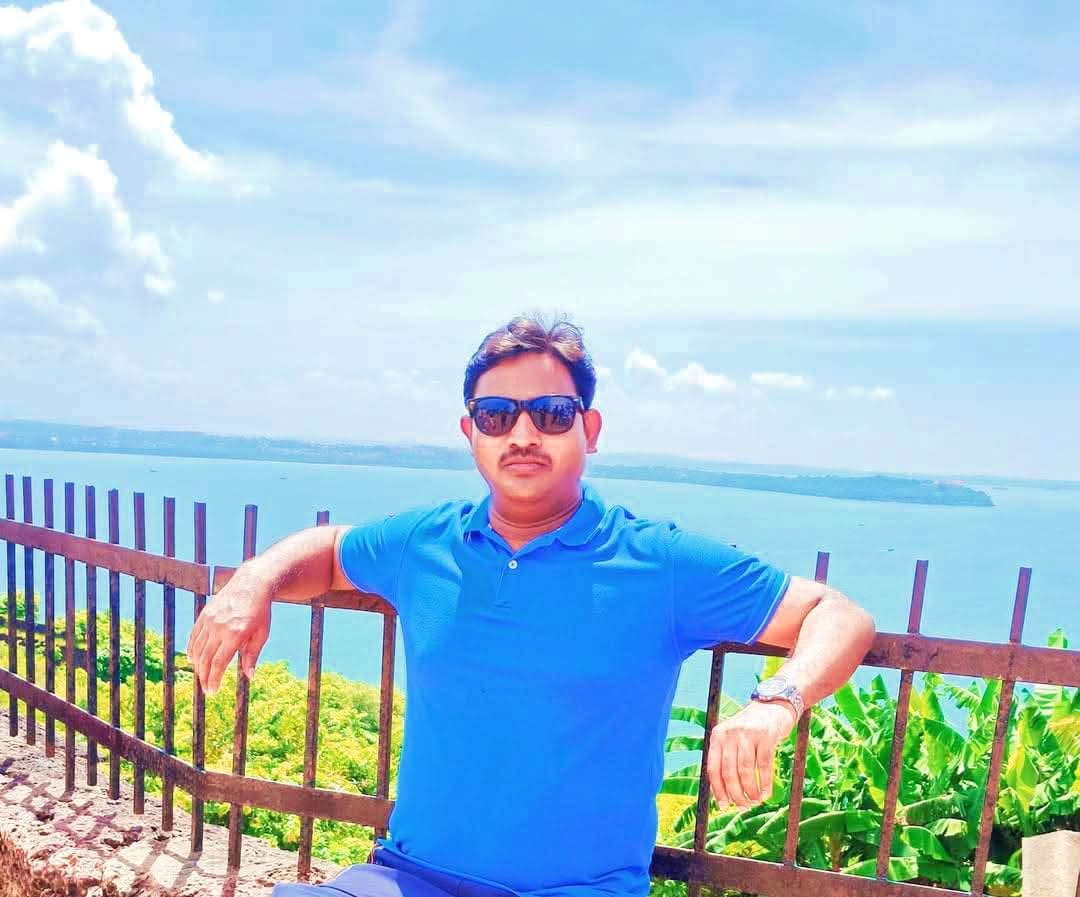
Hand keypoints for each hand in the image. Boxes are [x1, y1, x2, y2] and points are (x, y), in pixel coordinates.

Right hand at [185, 569, 271, 695]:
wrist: (252, 584)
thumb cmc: (261, 612)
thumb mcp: (262, 634)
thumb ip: (252, 656)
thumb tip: (249, 676)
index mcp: (235, 635)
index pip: (219, 663)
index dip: (214, 679)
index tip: (212, 691)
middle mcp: (219, 628)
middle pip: (206, 659)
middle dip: (204, 676)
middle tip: (206, 689)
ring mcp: (210, 620)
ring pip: (198, 648)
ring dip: (198, 665)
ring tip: (202, 676)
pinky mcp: (205, 614)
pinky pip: (194, 635)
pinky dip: (192, 649)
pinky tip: (193, 659)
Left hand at [707, 700, 797, 808]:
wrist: (774, 705)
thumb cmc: (751, 728)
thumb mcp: (733, 737)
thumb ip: (726, 758)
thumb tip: (722, 793)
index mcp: (718, 735)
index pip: (713, 768)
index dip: (717, 790)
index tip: (723, 806)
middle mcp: (730, 733)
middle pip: (729, 772)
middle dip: (735, 794)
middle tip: (743, 805)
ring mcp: (748, 734)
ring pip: (745, 771)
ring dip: (750, 791)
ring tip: (755, 800)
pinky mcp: (767, 736)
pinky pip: (764, 766)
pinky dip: (765, 784)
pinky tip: (766, 794)